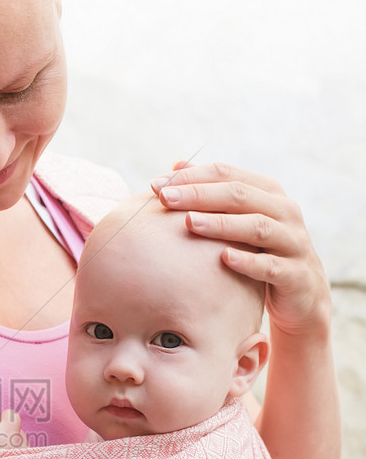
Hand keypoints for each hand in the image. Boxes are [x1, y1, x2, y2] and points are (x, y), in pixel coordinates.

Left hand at [150, 162, 331, 339]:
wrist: (302, 293)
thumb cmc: (261, 252)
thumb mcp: (240, 219)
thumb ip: (213, 194)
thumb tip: (176, 165)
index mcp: (268, 193)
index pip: (226, 174)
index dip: (191, 177)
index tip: (156, 184)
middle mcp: (284, 211)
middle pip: (239, 195)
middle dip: (199, 195)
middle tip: (164, 198)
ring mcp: (292, 242)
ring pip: (257, 227)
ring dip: (221, 224)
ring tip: (189, 222)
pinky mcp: (295, 274)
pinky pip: (270, 266)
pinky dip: (248, 262)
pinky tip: (224, 259)